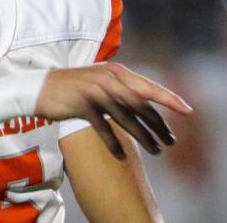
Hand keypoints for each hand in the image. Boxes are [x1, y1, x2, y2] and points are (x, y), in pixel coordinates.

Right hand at [35, 63, 192, 158]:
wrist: (39, 87)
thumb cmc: (73, 87)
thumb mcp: (100, 81)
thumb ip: (121, 88)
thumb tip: (144, 104)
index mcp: (116, 72)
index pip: (148, 87)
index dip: (169, 98)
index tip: (188, 110)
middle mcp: (109, 79)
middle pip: (141, 104)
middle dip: (159, 125)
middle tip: (172, 142)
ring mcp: (96, 92)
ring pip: (126, 118)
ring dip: (144, 137)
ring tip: (157, 151)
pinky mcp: (82, 105)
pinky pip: (103, 127)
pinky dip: (113, 143)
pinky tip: (122, 155)